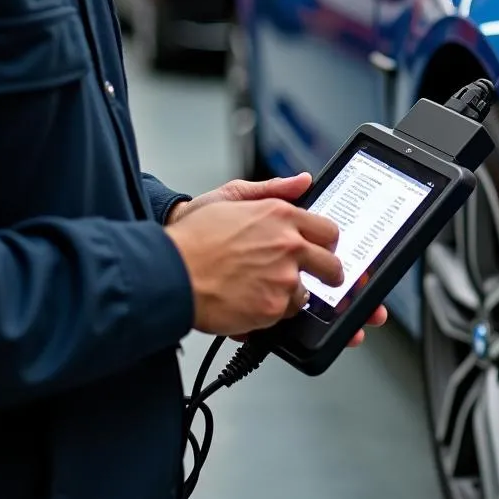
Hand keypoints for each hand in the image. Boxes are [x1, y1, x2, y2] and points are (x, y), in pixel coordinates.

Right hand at [170, 173, 388, 345]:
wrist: (167, 271)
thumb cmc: (192, 236)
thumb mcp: (231, 196)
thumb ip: (275, 188)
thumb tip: (303, 181)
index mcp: (281, 215)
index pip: (329, 231)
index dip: (327, 244)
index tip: (323, 251)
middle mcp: (288, 246)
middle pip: (332, 267)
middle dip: (327, 276)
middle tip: (317, 280)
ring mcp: (283, 279)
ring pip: (305, 295)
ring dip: (288, 296)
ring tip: (259, 289)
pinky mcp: (271, 308)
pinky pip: (283, 317)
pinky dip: (268, 314)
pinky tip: (247, 301)